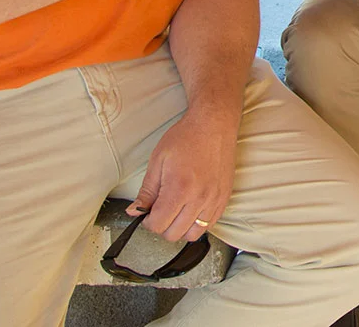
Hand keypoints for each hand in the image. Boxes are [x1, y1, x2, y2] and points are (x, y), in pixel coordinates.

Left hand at [127, 110, 236, 242]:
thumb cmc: (186, 138)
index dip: (148, 221)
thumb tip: (134, 211)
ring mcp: (214, 200)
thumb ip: (146, 191)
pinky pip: (210, 224)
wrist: (214, 125)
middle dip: (162, 226)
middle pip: (174, 234)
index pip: (158, 224)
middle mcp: (199, 198)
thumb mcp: (158, 161)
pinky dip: (197, 223)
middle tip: (159, 211)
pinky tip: (191, 209)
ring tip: (176, 212)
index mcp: (179, 188)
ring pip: (193, 234)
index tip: (147, 213)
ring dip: (180, 228)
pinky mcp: (224, 198)